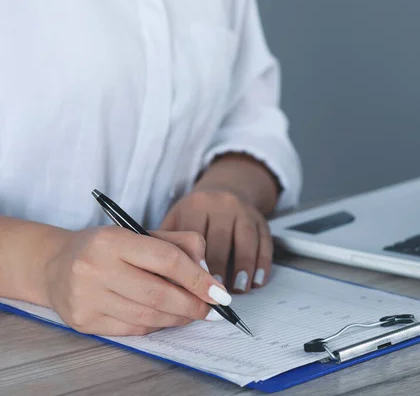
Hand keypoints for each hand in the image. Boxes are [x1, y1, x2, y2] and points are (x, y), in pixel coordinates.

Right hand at [42, 226, 231, 335]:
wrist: (55, 264)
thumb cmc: (108, 248)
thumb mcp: (141, 234)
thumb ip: (180, 245)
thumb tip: (208, 274)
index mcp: (112, 240)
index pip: (167, 260)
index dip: (199, 279)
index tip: (220, 293)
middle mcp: (95, 268)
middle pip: (159, 294)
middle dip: (193, 305)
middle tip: (212, 309)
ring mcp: (86, 297)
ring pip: (148, 317)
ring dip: (178, 318)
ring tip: (192, 313)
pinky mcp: (84, 321)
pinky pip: (133, 330)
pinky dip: (156, 326)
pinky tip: (164, 317)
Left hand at [161, 189, 272, 292]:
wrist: (226, 188)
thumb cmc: (196, 213)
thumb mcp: (177, 219)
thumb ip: (169, 244)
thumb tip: (165, 280)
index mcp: (196, 205)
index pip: (194, 237)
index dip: (195, 264)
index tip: (193, 287)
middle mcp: (222, 204)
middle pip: (221, 241)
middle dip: (219, 270)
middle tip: (215, 295)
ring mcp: (244, 211)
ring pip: (246, 242)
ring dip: (243, 269)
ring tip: (238, 290)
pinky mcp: (262, 220)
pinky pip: (264, 243)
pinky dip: (262, 265)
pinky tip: (257, 282)